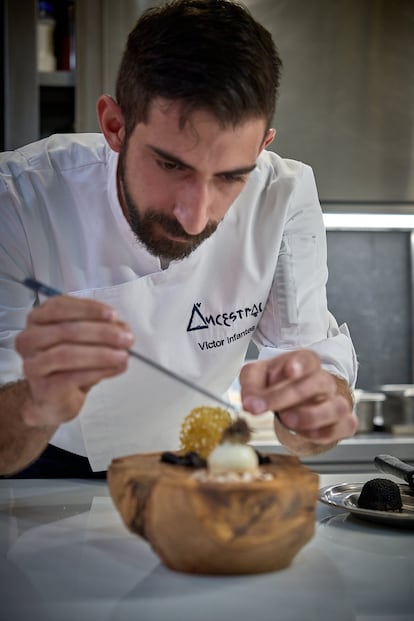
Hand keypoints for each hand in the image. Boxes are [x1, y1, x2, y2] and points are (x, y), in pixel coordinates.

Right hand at [14, 295, 134, 428]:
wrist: (56, 398)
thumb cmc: (70, 363)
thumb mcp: (87, 339)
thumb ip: (103, 329)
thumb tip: (123, 330)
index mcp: (38, 318)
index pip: (60, 306)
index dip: (88, 309)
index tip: (113, 315)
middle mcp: (29, 338)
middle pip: (66, 330)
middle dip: (102, 333)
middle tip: (127, 339)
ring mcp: (32, 363)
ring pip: (67, 354)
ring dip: (101, 354)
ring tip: (123, 357)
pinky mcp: (42, 387)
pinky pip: (72, 376)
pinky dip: (97, 371)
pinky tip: (114, 369)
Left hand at [239, 350, 356, 454]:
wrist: (291, 408)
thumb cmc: (277, 386)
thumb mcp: (257, 378)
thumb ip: (251, 385)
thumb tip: (250, 402)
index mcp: (304, 363)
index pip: (306, 359)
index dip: (299, 364)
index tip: (289, 371)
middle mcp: (322, 381)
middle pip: (318, 382)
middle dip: (290, 396)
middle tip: (264, 406)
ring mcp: (335, 401)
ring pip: (337, 406)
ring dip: (312, 416)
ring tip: (287, 420)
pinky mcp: (342, 422)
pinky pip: (344, 426)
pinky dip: (327, 432)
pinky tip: (307, 433)